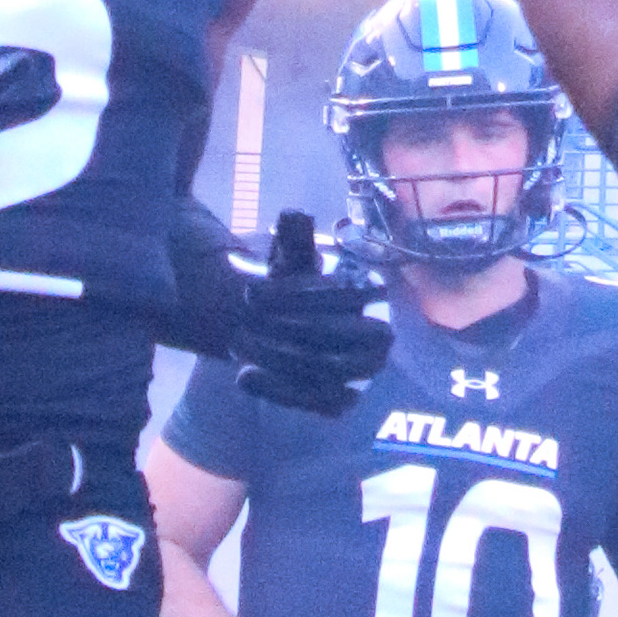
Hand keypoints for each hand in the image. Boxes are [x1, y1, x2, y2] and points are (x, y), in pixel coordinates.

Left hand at [172, 199, 391, 415]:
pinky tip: (243, 377)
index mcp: (372, 292)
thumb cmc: (296, 291)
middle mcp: (380, 333)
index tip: (250, 292)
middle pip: (335, 334)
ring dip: (278, 358)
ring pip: (326, 369)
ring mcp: (366, 371)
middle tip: (242, 319)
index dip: (294, 293)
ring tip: (236, 344)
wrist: (295, 331)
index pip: (342, 294)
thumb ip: (294, 241)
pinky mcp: (345, 399)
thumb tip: (292, 215)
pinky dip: (279, 391)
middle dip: (285, 327)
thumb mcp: (294, 263)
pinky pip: (317, 402)